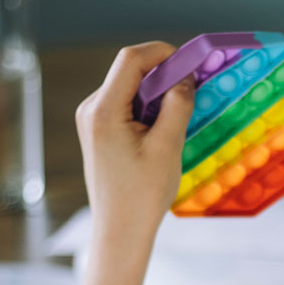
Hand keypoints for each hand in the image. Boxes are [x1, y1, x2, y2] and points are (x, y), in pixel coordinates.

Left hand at [75, 41, 194, 273]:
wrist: (120, 232)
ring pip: (129, 87)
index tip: (190, 64)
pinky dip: (148, 108)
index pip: (131, 59)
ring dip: (157, 94)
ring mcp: (92, 120)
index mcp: (103, 110)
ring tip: (178, 119)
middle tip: (192, 91)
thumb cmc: (142, 196)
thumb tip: (185, 78)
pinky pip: (126, 105)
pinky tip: (163, 131)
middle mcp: (91, 109)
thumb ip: (177, 106)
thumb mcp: (167, 147)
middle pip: (130, 71)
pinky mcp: (99, 131)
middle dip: (163, 74)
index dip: (163, 52)